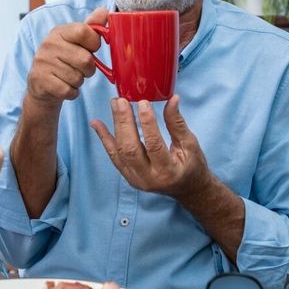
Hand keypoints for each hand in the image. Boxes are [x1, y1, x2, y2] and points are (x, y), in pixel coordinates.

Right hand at [27, 7, 107, 107]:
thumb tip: (105, 12)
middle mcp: (48, 44)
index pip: (85, 31)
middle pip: (86, 59)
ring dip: (79, 82)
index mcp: (59, 31)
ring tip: (68, 77)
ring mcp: (42, 63)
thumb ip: (91, 27)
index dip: (94, 43)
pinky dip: (72, 92)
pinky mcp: (41, 81)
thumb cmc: (63, 61)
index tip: (90, 49)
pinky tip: (63, 87)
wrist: (41, 86)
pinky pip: (69, 91)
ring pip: (78, 78)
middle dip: (88, 69)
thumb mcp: (75, 42)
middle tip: (80, 68)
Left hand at [90, 96, 210, 201]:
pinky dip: (105, 138)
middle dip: (124, 122)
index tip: (143, 102)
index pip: (154, 145)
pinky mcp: (128, 176)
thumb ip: (177, 123)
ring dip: (115, 126)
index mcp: (168, 171)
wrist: (187, 189)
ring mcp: (135, 179)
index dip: (148, 123)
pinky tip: (97, 123)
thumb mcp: (190, 144)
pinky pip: (113, 156)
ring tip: (114, 104)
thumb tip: (172, 98)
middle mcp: (149, 178)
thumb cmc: (192, 166)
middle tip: (122, 101)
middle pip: (131, 149)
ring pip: (120, 151)